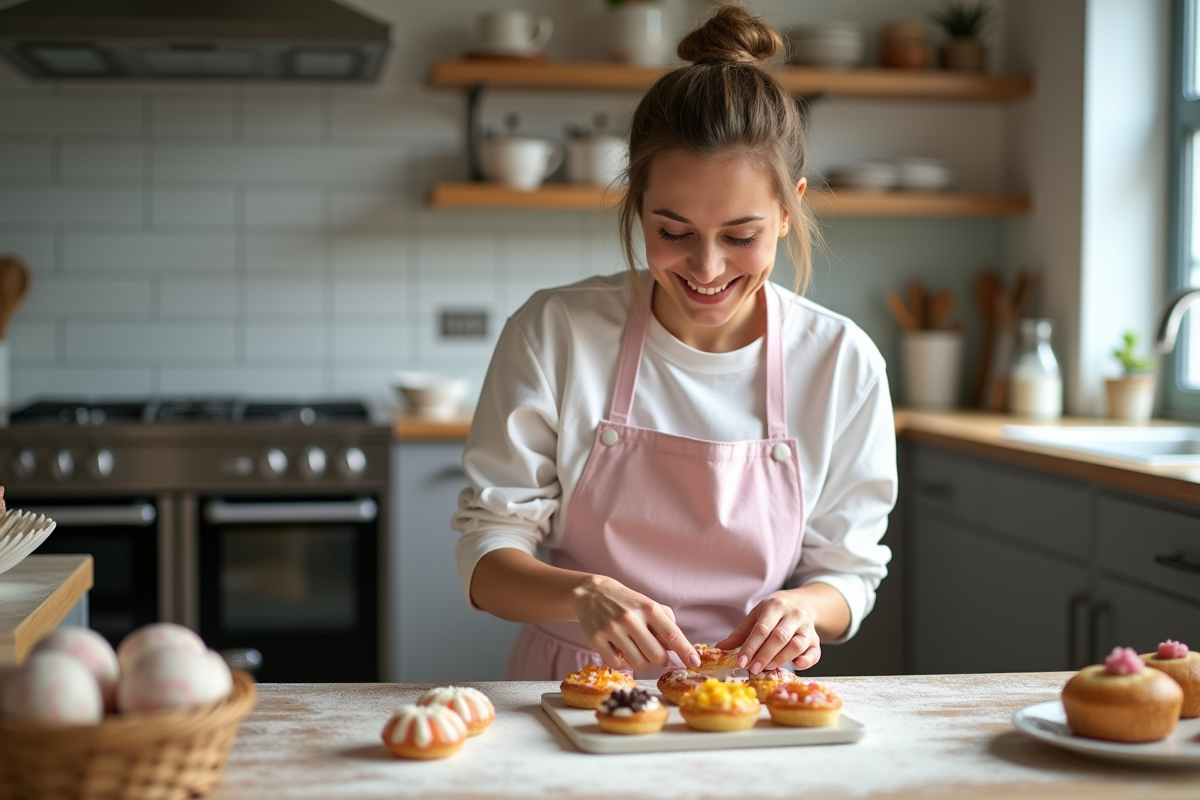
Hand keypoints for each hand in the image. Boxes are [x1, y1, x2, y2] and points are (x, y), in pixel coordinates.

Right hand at [571, 575, 699, 670]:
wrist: (592, 593)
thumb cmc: (627, 603)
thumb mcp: (649, 605)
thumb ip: (667, 624)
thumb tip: (678, 649)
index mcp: (648, 608)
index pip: (672, 634)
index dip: (685, 651)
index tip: (694, 663)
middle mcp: (631, 618)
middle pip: (656, 655)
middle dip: (660, 660)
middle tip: (655, 655)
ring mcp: (612, 629)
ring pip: (638, 663)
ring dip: (640, 662)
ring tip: (634, 649)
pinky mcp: (596, 639)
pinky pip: (617, 665)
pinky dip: (622, 663)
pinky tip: (619, 651)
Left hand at [715, 591, 820, 673]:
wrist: (800, 604)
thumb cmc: (772, 614)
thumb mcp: (755, 617)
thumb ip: (740, 634)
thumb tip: (720, 648)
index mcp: (775, 606)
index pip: (762, 629)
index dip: (751, 647)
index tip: (741, 662)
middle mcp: (794, 614)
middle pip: (779, 637)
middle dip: (764, 655)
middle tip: (753, 669)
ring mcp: (807, 627)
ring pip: (797, 645)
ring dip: (781, 659)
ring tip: (767, 668)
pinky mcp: (816, 640)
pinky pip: (814, 653)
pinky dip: (806, 661)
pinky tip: (796, 666)